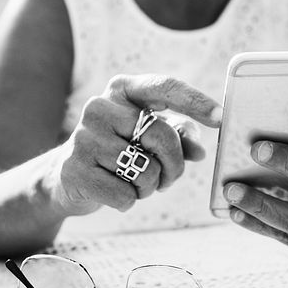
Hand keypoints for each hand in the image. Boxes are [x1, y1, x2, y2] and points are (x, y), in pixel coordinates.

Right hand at [54, 74, 220, 212]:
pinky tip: (115, 191)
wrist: (65, 175)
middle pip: (162, 136)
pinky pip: (125, 195)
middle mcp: (100, 107)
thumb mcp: (148, 135)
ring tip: (136, 182)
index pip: (165, 87)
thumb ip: (179, 135)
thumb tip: (199, 150)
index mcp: (122, 89)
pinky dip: (130, 200)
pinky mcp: (74, 169)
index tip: (222, 118)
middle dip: (175, 165)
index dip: (196, 102)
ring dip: (151, 186)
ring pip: (146, 170)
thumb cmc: (120, 150)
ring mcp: (83, 137)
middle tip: (170, 178)